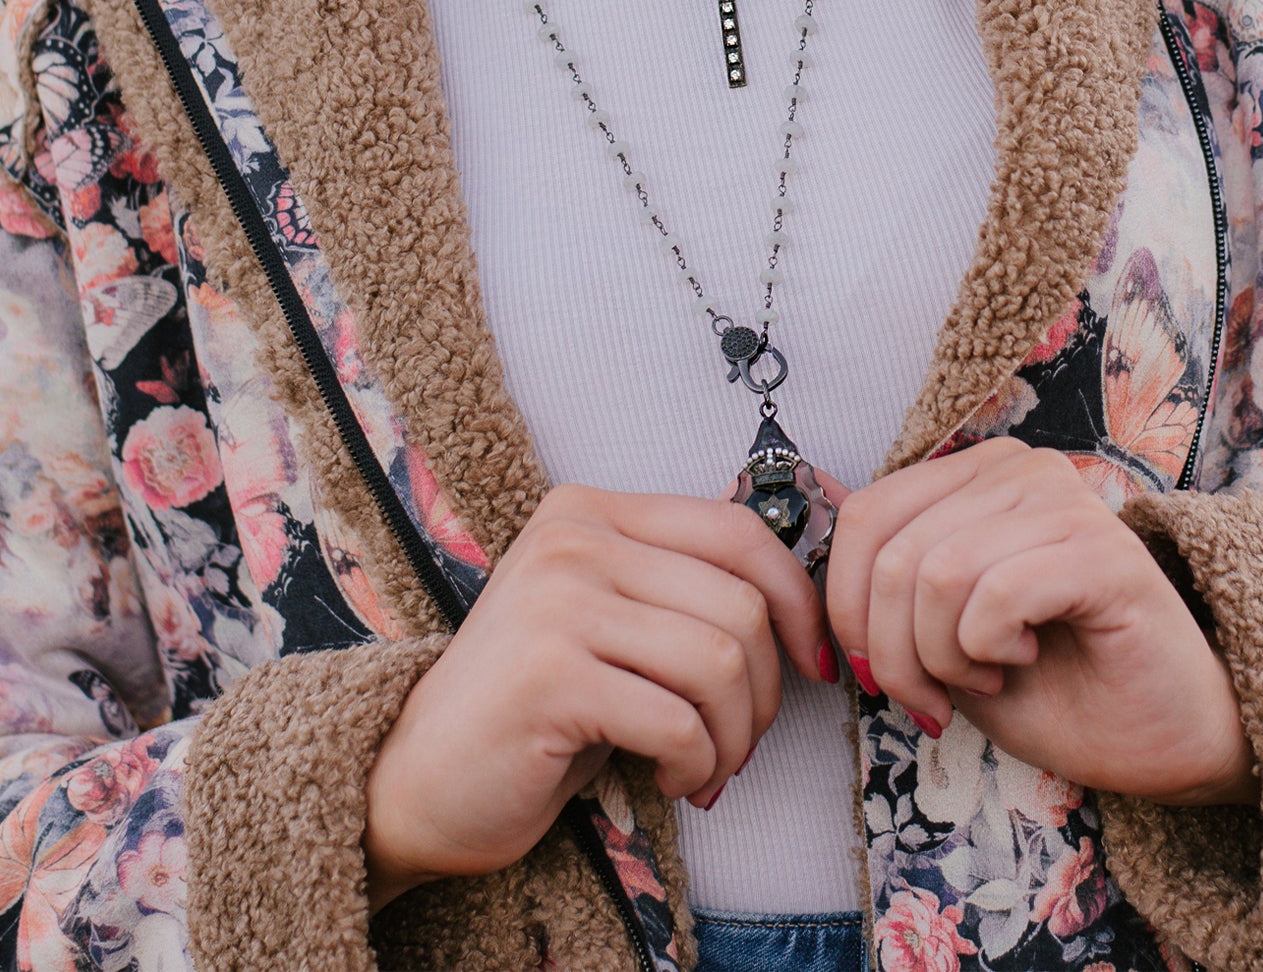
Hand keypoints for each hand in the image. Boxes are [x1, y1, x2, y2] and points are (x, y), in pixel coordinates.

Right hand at [362, 484, 829, 912]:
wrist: (420, 777)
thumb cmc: (536, 705)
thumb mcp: (608, 617)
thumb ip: (678, 586)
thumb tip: (800, 598)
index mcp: (592, 511)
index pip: (736, 529)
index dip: (796, 598)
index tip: (812, 660)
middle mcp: (573, 540)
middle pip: (739, 604)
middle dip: (766, 692)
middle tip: (739, 742)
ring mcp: (557, 604)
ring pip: (719, 663)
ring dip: (735, 737)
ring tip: (708, 766)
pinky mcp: (550, 678)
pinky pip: (679, 721)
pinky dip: (697, 765)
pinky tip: (673, 781)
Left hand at [824, 440, 1257, 807]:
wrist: (1166, 739)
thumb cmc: (1055, 687)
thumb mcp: (942, 636)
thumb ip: (889, 584)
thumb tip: (814, 533)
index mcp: (977, 475)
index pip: (864, 516)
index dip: (845, 607)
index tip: (872, 676)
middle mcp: (1020, 469)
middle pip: (892, 552)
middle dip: (892, 653)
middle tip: (935, 698)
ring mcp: (1066, 502)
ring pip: (935, 574)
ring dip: (943, 658)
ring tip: (988, 674)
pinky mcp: (1104, 552)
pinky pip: (993, 595)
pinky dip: (985, 650)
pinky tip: (1022, 658)